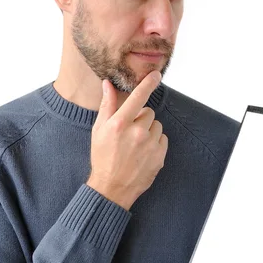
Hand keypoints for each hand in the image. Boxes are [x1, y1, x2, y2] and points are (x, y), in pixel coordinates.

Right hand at [87, 70, 167, 210]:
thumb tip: (108, 84)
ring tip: (136, 144)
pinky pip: (162, 139)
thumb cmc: (103, 157)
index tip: (156, 74)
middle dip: (141, 118)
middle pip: (148, 112)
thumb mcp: (99, 130)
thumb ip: (107, 105)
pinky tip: (143, 152)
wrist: (112, 188)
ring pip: (157, 125)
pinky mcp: (160, 156)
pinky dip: (155, 142)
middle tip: (129, 131)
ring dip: (149, 130)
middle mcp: (137, 132)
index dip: (148, 83)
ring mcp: (150, 145)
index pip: (138, 97)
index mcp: (120, 124)